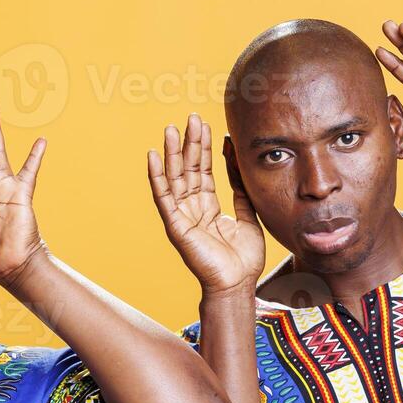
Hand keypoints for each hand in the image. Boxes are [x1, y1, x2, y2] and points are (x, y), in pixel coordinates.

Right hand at [147, 114, 264, 293]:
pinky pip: (164, 198)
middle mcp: (191, 209)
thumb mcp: (247, 215)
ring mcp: (181, 217)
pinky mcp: (175, 227)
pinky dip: (157, 177)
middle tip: (191, 118)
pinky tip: (154, 156)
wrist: (238, 284)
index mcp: (207, 207)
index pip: (203, 171)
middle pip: (188, 170)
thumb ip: (240, 189)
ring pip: (174, 179)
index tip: (206, 125)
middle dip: (189, 144)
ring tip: (172, 128)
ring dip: (172, 153)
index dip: (204, 149)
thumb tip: (237, 159)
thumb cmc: (243, 258)